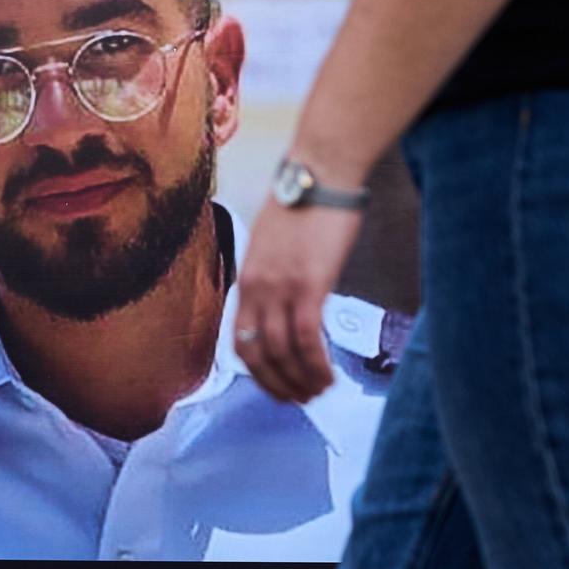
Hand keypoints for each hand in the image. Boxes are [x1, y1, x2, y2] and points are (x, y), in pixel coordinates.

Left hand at [234, 200, 365, 403]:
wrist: (321, 169)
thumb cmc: (306, 199)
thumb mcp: (274, 241)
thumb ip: (274, 274)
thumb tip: (289, 298)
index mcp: (246, 278)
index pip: (239, 341)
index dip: (257, 373)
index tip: (276, 387)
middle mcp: (256, 287)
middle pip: (258, 354)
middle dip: (278, 385)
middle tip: (301, 399)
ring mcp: (280, 287)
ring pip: (281, 352)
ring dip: (300, 380)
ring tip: (320, 392)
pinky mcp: (309, 284)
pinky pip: (306, 339)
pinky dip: (316, 364)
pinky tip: (329, 375)